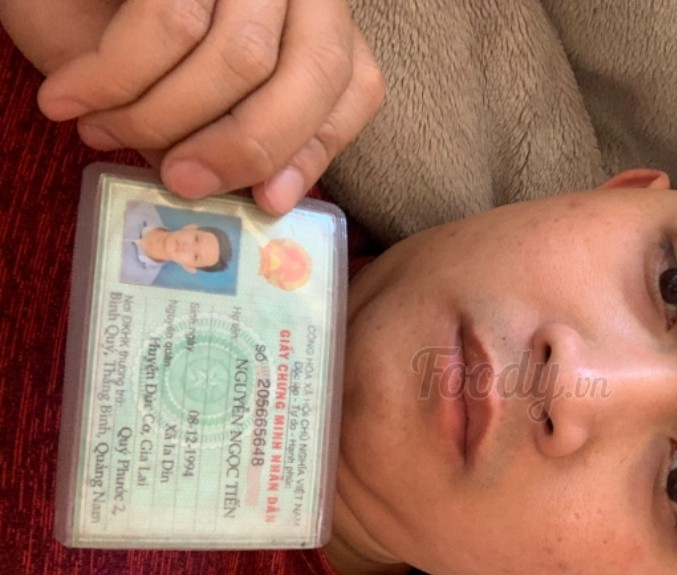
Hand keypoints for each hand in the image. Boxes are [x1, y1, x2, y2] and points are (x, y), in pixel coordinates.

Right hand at [12, 0, 383, 213]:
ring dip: (162, 116)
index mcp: (315, 19)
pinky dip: (113, 78)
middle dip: (246, 146)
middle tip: (181, 181)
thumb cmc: (106, 23)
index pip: (357, 85)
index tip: (269, 201)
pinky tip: (67, 99)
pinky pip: (170, 25)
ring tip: (100, 133)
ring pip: (244, 57)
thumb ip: (229, 132)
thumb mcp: (182, 88)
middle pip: (315, 72)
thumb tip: (262, 197)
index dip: (316, 149)